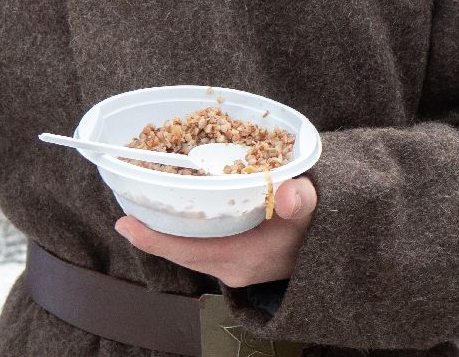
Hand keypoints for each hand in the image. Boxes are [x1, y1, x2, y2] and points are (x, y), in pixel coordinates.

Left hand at [114, 177, 317, 287]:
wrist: (334, 249)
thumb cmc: (319, 227)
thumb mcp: (314, 212)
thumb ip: (301, 201)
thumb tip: (288, 193)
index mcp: (241, 257)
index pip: (185, 250)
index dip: (153, 238)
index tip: (124, 223)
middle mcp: (230, 266)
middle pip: (179, 250)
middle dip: (153, 231)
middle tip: (127, 207)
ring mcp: (232, 265)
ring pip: (188, 248)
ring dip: (168, 228)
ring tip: (145, 203)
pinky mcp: (235, 258)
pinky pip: (200, 245)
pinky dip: (186, 228)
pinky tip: (178, 207)